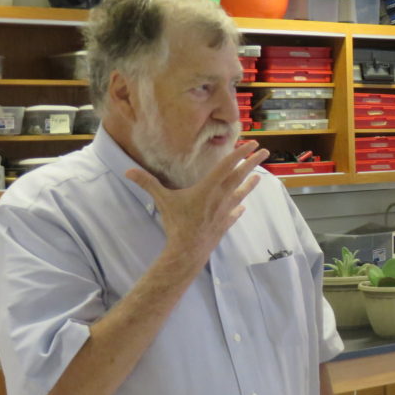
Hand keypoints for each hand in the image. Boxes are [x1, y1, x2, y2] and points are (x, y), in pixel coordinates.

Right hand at [125, 141, 267, 263]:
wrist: (188, 250)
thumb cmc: (177, 223)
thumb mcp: (162, 200)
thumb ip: (148, 183)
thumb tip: (128, 170)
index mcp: (208, 187)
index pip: (227, 165)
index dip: (240, 153)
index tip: (252, 144)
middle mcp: (220, 196)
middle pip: (239, 176)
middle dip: (252, 162)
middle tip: (265, 152)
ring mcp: (225, 211)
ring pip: (241, 193)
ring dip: (250, 184)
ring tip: (260, 176)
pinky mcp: (225, 224)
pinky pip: (234, 214)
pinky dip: (239, 209)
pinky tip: (243, 208)